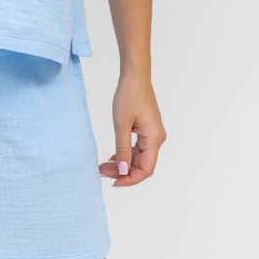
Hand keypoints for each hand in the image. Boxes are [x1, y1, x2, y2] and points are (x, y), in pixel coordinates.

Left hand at [99, 72, 166, 187]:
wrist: (134, 76)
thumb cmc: (129, 96)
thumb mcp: (121, 124)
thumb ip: (122, 149)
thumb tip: (123, 171)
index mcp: (154, 139)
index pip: (146, 169)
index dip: (130, 179)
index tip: (114, 183)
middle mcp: (156, 139)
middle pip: (142, 165)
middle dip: (123, 172)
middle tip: (102, 172)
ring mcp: (152, 134)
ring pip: (139, 157)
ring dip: (123, 163)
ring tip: (104, 166)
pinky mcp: (147, 129)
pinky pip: (138, 148)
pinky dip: (126, 154)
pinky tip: (113, 157)